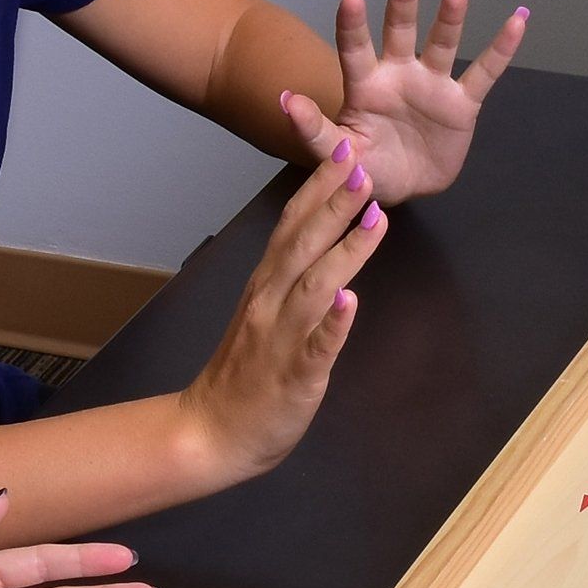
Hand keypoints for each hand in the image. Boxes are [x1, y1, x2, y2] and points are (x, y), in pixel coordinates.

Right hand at [182, 151, 386, 485]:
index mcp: (266, 287)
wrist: (212, 433)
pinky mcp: (294, 378)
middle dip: (336, 203)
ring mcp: (280, 340)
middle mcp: (270, 304)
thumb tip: (321, 249)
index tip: (345, 154)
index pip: (292, 226)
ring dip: (346, 252)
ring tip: (374, 219)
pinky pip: (314, 349)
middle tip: (364, 165)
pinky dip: (332, 326)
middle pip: (304, 244)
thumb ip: (290, 283)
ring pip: (314, 287)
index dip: (319, 189)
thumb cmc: (245, 377)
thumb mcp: (266, 316)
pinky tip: (350, 303)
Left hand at [281, 0, 526, 205]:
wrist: (402, 188)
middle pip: (401, 29)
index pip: (355, 47)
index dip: (353, 23)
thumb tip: (286, 102)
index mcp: (366, 84)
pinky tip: (517, 20)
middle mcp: (399, 73)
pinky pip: (484, 72)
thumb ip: (316, 131)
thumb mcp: (340, 156)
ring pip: (442, 43)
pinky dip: (501, 48)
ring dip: (450, 16)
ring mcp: (432, 84)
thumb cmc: (366, 168)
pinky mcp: (461, 103)